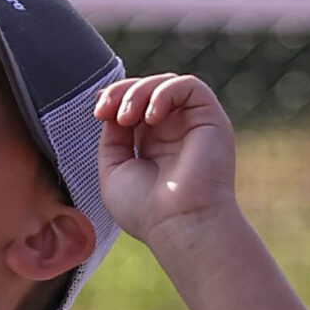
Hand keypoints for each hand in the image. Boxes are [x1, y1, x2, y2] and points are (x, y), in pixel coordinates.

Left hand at [92, 72, 238, 251]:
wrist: (179, 226)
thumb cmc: (145, 210)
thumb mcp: (114, 168)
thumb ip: (112, 137)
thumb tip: (113, 110)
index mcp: (152, 143)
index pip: (133, 103)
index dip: (114, 98)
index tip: (98, 111)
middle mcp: (174, 131)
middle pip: (147, 89)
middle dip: (121, 92)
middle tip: (107, 112)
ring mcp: (193, 124)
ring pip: (165, 83)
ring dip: (139, 92)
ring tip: (126, 118)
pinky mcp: (211, 119)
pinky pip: (190, 86)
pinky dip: (164, 92)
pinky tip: (150, 117)